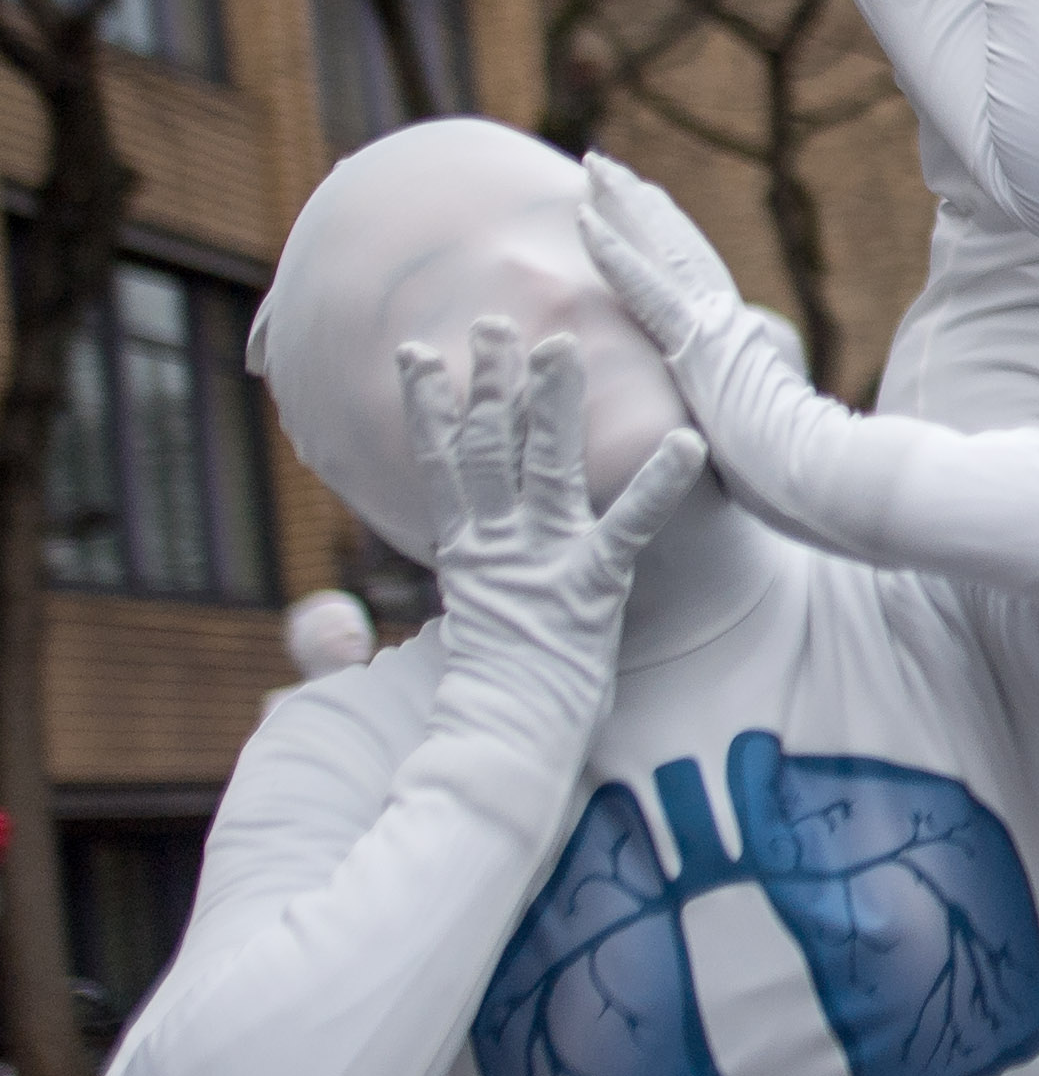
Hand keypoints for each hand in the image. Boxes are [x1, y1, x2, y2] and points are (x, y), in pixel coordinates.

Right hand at [402, 317, 705, 800]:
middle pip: (489, 448)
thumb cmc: (492, 706)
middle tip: (494, 319)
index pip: (442, 464)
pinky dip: (654, 484)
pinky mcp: (589, 590)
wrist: (504, 756)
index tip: (417, 352)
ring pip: (543, 467)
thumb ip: (389, 624)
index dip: (431, 407)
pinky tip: (684, 441)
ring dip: (553, 405)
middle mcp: (500, 549)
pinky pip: (629, 527)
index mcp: (470, 556)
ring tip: (563, 345)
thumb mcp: (456, 647)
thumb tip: (318, 627)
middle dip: (492, 382)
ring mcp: (541, 565)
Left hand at [578, 154, 855, 547]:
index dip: (666, 241)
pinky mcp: (702, 349)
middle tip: (603, 168)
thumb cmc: (815, 483)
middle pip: (678, 251)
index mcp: (740, 349)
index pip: (695, 283)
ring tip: (592, 167)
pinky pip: (649, 292)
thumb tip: (752, 428)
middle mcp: (729, 327)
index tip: (641, 206)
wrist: (842, 486)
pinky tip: (584, 223)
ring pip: (662, 254)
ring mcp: (716, 333)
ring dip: (623, 209)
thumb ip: (753, 422)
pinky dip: (617, 256)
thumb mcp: (770, 445)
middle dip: (639, 207)